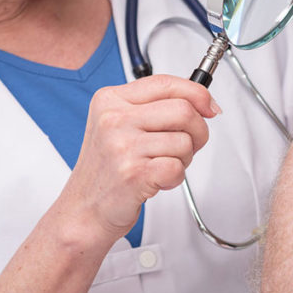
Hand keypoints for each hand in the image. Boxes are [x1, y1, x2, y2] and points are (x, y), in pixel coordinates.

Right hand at [61, 75, 219, 241]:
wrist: (84, 209)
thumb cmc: (106, 169)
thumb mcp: (119, 125)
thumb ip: (155, 107)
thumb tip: (203, 102)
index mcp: (110, 100)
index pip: (166, 83)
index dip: (197, 93)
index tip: (209, 106)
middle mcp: (114, 119)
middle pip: (183, 109)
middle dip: (198, 130)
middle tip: (189, 144)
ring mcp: (122, 146)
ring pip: (184, 141)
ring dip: (184, 158)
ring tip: (162, 165)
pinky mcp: (132, 174)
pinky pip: (177, 167)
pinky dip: (175, 177)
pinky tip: (157, 180)